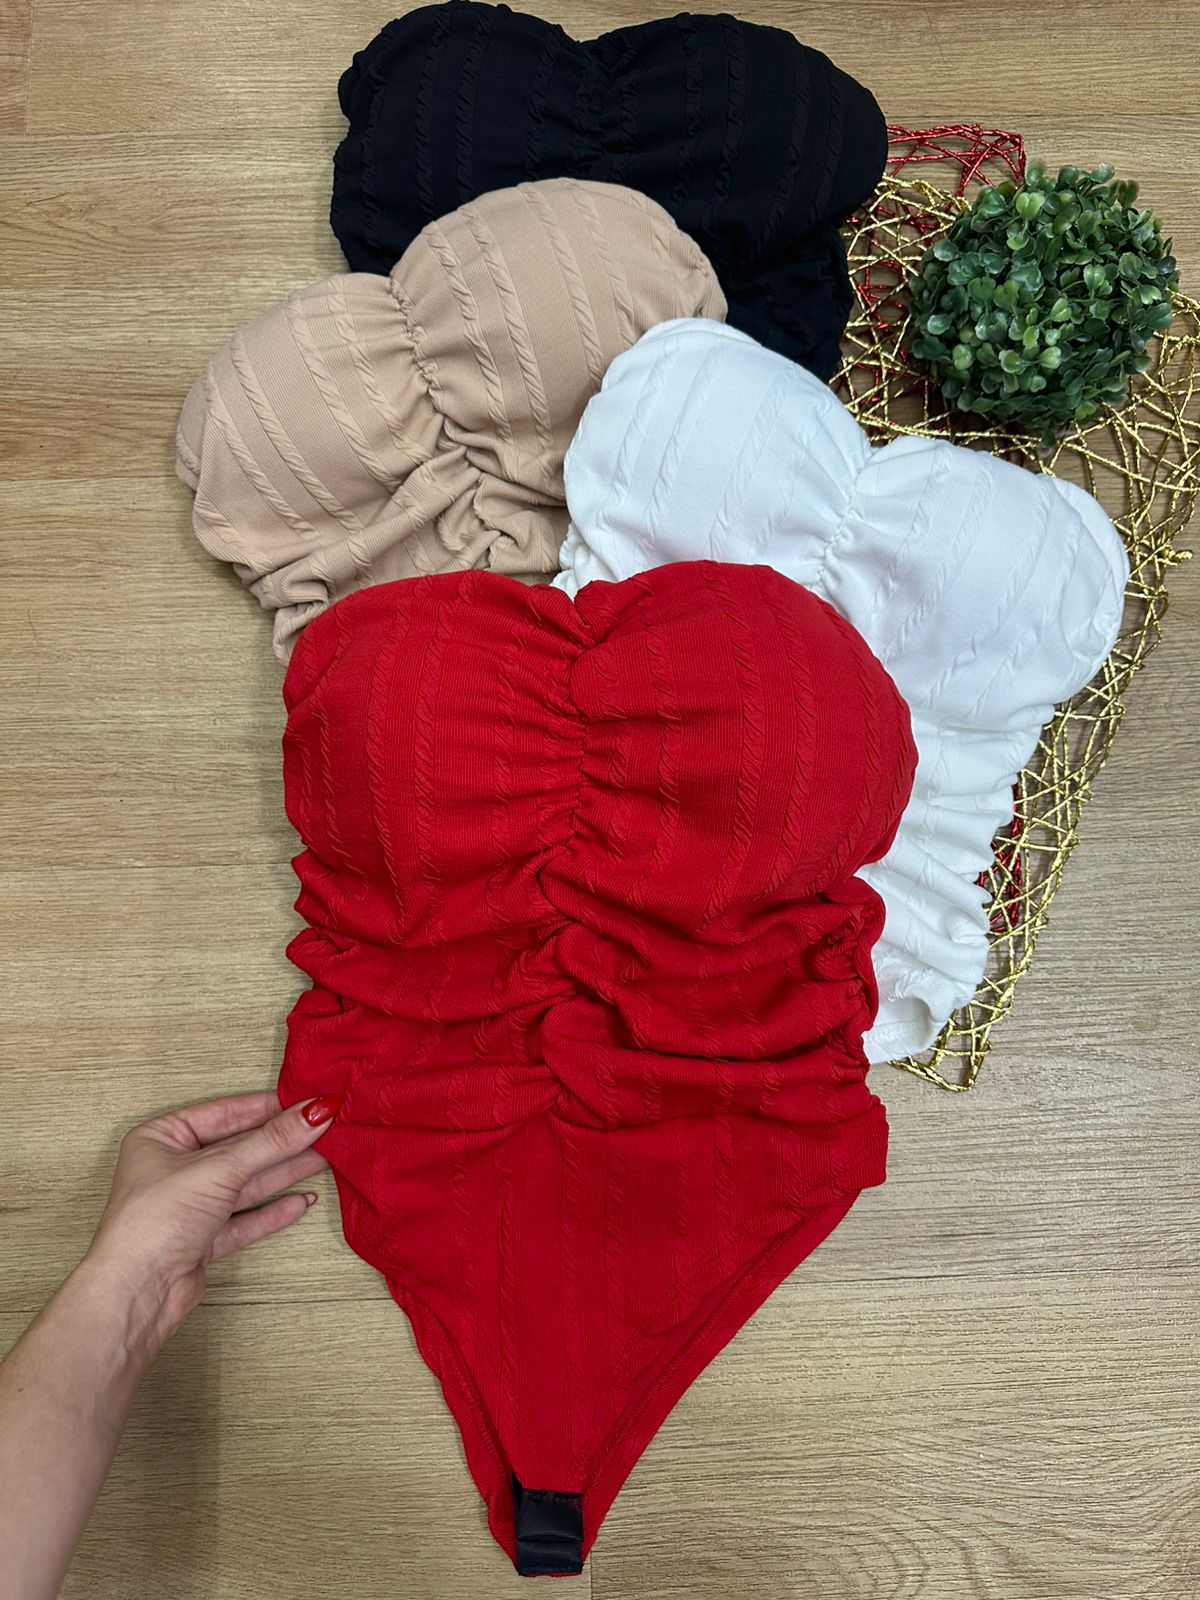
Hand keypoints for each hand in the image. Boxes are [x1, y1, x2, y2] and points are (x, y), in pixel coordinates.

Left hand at [84, 1090, 340, 1356]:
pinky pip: (244, 1218)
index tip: (308, 1101)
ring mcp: (188, 1206)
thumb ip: (271, 1141)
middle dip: (281, 1142)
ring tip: (325, 1158)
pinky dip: (273, 1211)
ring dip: (284, 1172)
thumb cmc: (154, 1220)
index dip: (268, 1107)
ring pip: (245, 1183)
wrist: (136, 1293)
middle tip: (325, 1129)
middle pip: (239, 1148)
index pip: (225, 1113)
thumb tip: (316, 1112)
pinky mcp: (201, 1240)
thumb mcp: (219, 1169)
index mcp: (161, 1137)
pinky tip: (301, 1201)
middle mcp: (173, 1169)